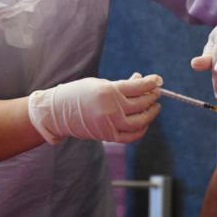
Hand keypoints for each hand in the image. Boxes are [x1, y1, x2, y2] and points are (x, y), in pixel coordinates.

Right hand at [28, 74, 161, 143]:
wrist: (57, 112)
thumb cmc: (79, 93)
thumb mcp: (100, 83)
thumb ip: (121, 85)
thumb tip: (141, 81)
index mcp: (108, 91)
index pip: (138, 86)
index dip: (151, 82)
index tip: (158, 80)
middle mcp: (111, 108)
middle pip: (141, 103)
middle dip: (152, 96)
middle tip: (156, 92)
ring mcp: (110, 124)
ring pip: (139, 121)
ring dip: (151, 113)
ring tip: (155, 106)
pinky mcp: (108, 136)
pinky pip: (131, 136)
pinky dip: (141, 130)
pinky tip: (145, 122)